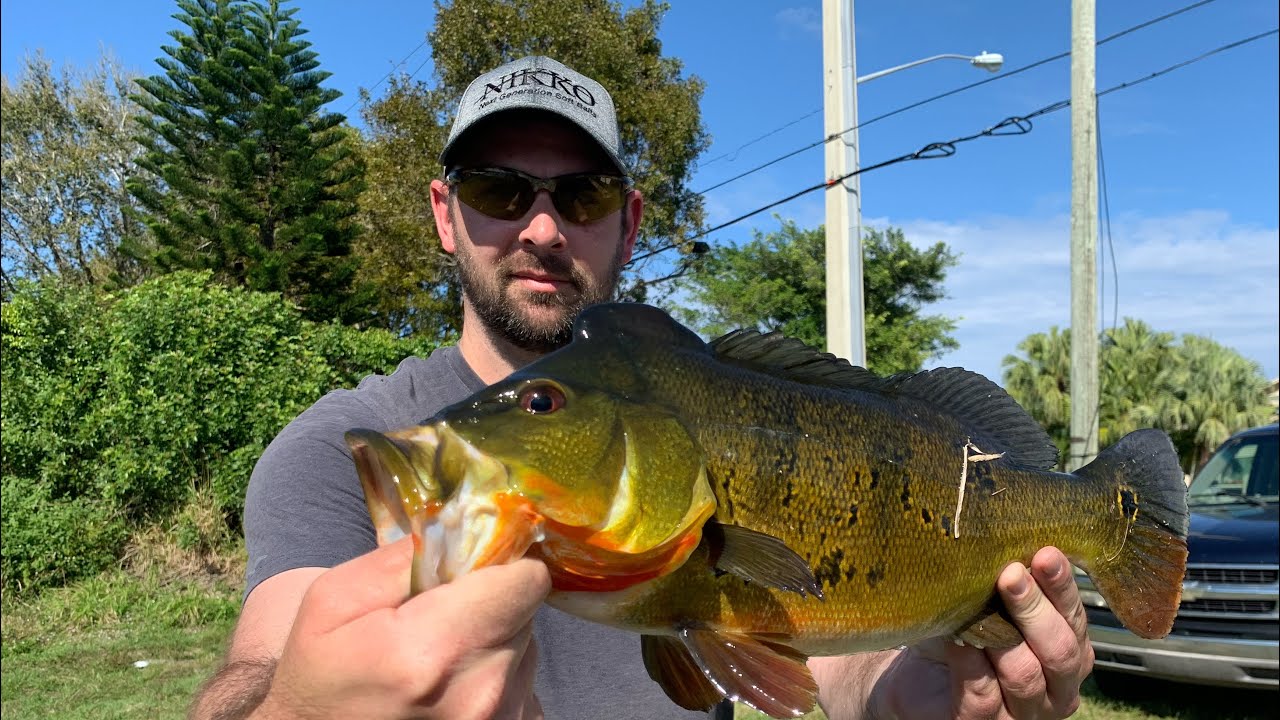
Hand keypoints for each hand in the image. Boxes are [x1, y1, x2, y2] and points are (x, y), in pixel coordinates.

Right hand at [256, 537, 550, 719]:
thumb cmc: (319, 679)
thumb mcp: (332, 604)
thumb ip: (399, 560)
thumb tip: (457, 529)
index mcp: (434, 651)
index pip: (525, 582)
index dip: (502, 566)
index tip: (473, 571)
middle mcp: (481, 691)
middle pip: (525, 613)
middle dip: (490, 604)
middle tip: (443, 619)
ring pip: (526, 649)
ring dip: (493, 643)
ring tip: (442, 661)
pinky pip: (525, 686)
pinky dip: (497, 680)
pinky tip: (453, 690)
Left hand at [867, 547, 1092, 718]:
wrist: (906, 674)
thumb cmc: (956, 631)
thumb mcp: (984, 600)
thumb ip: (1008, 581)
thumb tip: (1011, 534)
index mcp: (1066, 652)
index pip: (1077, 621)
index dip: (1063, 588)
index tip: (1046, 552)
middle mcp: (1054, 688)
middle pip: (1061, 652)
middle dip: (1036, 609)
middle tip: (1011, 574)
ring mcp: (1021, 713)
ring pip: (1026, 676)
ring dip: (1005, 635)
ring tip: (983, 602)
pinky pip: (984, 697)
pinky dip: (972, 665)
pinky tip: (959, 638)